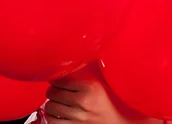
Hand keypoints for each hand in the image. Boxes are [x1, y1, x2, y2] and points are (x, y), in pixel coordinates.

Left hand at [41, 71, 162, 123]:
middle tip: (56, 91)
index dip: (56, 80)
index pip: (61, 80)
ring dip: (51, 104)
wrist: (121, 123)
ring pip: (50, 107)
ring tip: (56, 102)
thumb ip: (90, 73)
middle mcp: (83, 102)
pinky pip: (52, 122)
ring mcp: (78, 117)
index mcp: (91, 87)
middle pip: (53, 93)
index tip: (57, 80)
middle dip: (53, 92)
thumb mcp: (103, 86)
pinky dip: (51, 118)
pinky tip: (56, 114)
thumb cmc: (113, 104)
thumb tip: (77, 56)